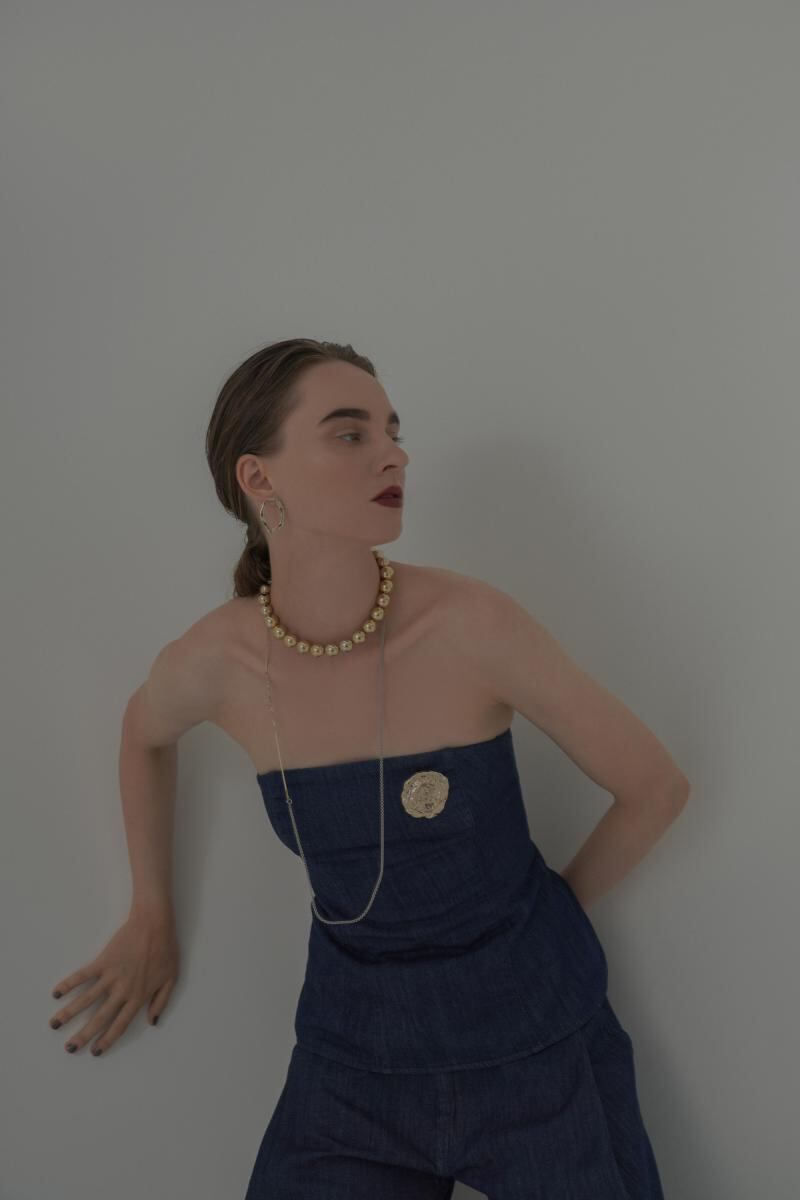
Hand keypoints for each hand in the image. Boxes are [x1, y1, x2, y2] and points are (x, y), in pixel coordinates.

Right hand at [48, 909, 179, 1055]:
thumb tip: (152, 1022)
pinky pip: (83, 975)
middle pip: (100, 1018)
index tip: (95, 1051)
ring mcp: (111, 976)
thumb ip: (161, 1001)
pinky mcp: (103, 961)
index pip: (120, 1024)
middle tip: (70, 1048)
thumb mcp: (171, 978)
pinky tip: (56, 993)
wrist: (155, 924)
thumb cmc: (166, 949)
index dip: (107, 1039)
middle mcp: (122, 990)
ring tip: (54, 1025)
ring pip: (86, 999)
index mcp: (139, 997)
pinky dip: (68, 984)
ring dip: (69, 1014)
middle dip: (83, 1035)